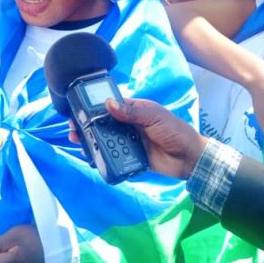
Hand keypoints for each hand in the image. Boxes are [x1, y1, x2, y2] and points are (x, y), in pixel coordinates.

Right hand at [69, 98, 206, 178]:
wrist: (190, 159)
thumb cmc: (175, 131)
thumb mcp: (154, 117)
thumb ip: (132, 112)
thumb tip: (108, 104)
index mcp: (135, 111)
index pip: (112, 106)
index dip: (95, 108)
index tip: (79, 110)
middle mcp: (130, 125)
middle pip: (105, 124)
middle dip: (89, 126)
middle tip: (73, 129)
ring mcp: (130, 142)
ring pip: (107, 140)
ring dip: (92, 141)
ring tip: (78, 142)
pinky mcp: (132, 158)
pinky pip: (114, 157)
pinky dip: (102, 157)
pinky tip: (91, 157)